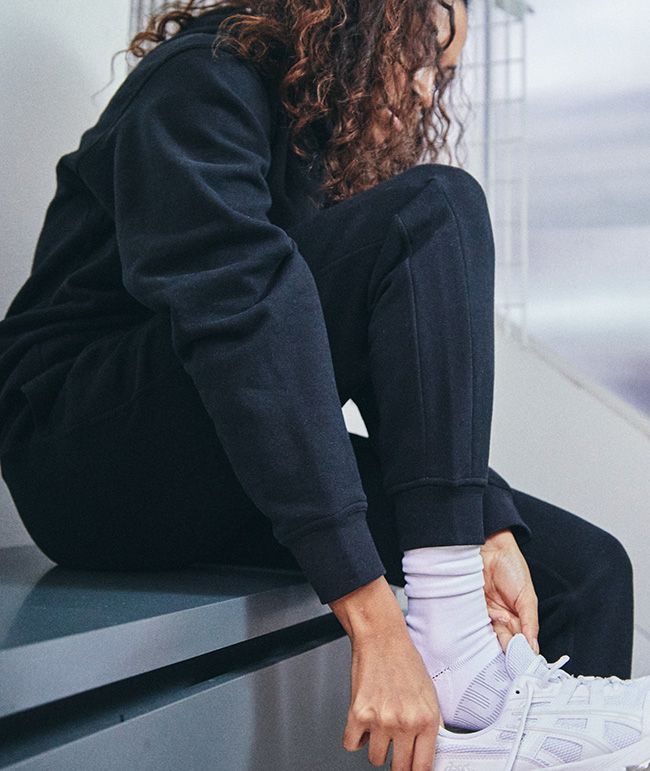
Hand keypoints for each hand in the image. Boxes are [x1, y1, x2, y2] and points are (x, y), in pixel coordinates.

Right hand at [344, 622, 442, 769]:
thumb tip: (429, 751)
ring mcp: (381, 720)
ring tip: (379, 727)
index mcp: (427, 719)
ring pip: (376, 759)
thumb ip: (430, 724)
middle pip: (400, 768)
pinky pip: (351, 744)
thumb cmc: (403, 659)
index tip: (412, 769)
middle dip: (397, 761)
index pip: (423, 766)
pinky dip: (355, 737)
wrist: (380, 637)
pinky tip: (363, 722)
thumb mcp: (429, 693)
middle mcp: (405, 722)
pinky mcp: (358, 714)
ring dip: (376, 747)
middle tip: (395, 748)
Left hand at [480, 528, 539, 653]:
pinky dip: (481, 627)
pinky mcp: (471, 609)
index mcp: (518, 617)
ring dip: (494, 639)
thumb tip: (534, 647)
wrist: (490, 548)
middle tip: (510, 657)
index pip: (521, 641)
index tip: (523, 663)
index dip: (522, 652)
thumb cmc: (512, 567)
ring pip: (490, 636)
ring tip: (500, 635)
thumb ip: (530, 622)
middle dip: (508, 649)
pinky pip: (476, 624)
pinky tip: (489, 622)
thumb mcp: (527, 597)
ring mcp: (486, 614)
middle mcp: (502, 618)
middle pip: (505, 641)